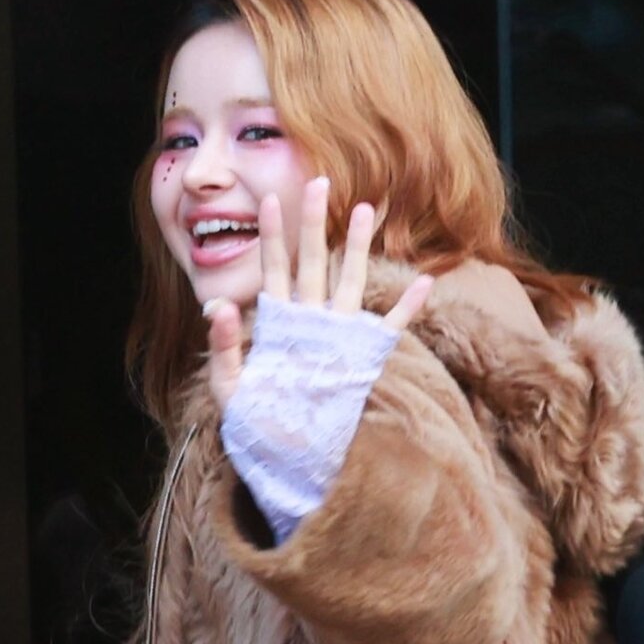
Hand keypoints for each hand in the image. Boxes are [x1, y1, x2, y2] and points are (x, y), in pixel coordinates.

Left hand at [204, 176, 433, 411]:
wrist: (285, 460)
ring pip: (350, 283)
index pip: (272, 270)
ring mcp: (337, 338)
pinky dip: (408, 308)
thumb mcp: (229, 387)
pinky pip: (389, 330)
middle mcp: (309, 322)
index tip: (267, 199)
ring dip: (358, 249)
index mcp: (277, 323)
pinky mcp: (361, 360)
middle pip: (312, 263)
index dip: (270, 235)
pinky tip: (425, 282)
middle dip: (315, 224)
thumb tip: (218, 305)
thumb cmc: (254, 424)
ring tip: (367, 211)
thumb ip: (226, 346)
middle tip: (320, 182)